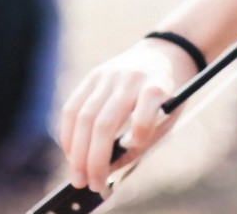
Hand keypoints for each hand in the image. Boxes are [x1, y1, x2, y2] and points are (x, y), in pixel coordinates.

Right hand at [59, 37, 192, 191]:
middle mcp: (130, 78)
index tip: (132, 157)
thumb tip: (108, 170)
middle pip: (104, 122)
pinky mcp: (92, 76)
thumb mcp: (168, 118)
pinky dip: (68, 133)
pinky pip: (72, 106)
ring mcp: (108, 75)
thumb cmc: (168, 95)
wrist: (166, 53)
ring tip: (77, 175)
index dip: (139, 137)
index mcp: (157, 85)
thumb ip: (142, 142)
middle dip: (93, 159)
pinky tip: (70, 152)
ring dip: (76, 152)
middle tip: (88, 184)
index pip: (145, 113)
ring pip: (83, 116)